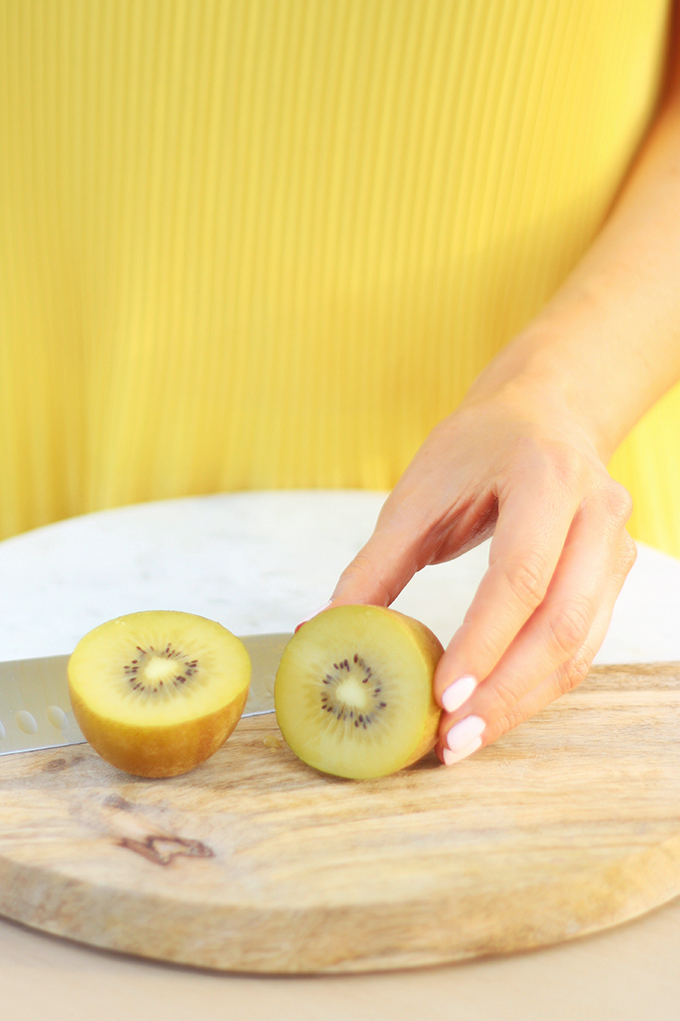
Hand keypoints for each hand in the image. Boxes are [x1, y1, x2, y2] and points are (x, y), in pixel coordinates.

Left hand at [325, 380, 635, 764]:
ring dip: (522, 702)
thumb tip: (324, 628)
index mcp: (546, 477)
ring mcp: (615, 548)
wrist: (544, 415)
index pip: (521, 575)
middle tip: (452, 738)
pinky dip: (537, 687)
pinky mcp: (613, 578)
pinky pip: (581, 647)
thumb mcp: (418, 493)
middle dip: (504, 692)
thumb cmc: (479, 446)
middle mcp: (596, 513)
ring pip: (577, 647)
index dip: (484, 641)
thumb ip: (375, 564)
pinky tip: (495, 711)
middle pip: (560, 624)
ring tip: (465, 739)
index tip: (443, 696)